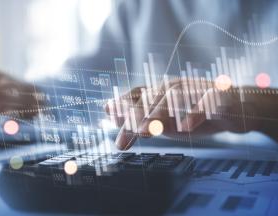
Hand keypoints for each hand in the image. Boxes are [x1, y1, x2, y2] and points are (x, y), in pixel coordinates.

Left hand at [105, 78, 261, 149]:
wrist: (238, 108)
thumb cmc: (196, 112)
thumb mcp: (166, 119)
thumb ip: (140, 118)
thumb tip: (110, 116)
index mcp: (163, 91)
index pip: (139, 94)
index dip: (124, 101)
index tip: (108, 112)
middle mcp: (178, 87)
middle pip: (153, 98)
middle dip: (137, 113)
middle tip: (125, 130)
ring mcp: (198, 90)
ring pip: (176, 97)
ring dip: (159, 113)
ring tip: (145, 131)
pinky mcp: (220, 97)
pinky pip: (207, 103)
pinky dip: (195, 114)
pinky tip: (185, 128)